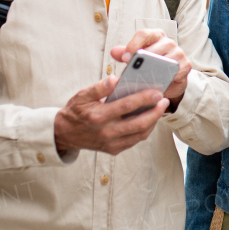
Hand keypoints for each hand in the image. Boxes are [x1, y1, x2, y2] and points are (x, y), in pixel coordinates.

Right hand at [53, 76, 167, 155]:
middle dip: (155, 112)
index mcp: (98, 117)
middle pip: (138, 124)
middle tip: (164, 101)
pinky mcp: (113, 150)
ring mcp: (111, 143)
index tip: (157, 92)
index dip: (144, 99)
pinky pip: (135, 140)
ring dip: (153, 122)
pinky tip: (149, 119)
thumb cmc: (75, 111)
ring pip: (140, 134)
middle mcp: (106, 132)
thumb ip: (99, 87)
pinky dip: (145, 130)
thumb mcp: (82, 95)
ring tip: (160, 109)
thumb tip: (115, 79)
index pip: (126, 106)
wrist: (64, 134)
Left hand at [112, 28, 191, 106]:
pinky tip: (157, 84)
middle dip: (142, 60)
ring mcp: (178, 53)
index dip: (133, 45)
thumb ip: (125, 54)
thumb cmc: (151, 66)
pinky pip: (176, 71)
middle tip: (132, 71)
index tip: (125, 58)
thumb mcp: (136, 59)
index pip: (144, 34)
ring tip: (143, 79)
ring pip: (165, 59)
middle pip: (155, 47)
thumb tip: (114, 51)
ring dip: (154, 70)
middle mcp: (168, 42)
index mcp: (155, 36)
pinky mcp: (186, 65)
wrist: (169, 79)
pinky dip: (166, 78)